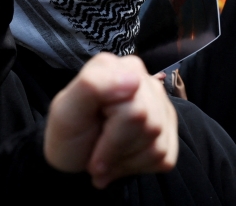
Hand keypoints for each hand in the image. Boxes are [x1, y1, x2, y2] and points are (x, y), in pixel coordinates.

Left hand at [44, 53, 178, 188]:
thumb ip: (93, 84)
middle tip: (97, 152)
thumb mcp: (66, 110)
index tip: (93, 141)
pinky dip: (137, 167)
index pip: (135, 110)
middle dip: (119, 149)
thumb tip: (134, 79)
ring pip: (158, 146)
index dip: (113, 136)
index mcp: (123, 68)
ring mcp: (161, 106)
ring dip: (126, 161)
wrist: (71, 159)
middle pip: (150, 127)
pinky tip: (121, 158)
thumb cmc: (68, 134)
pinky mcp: (169, 130)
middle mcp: (147, 82)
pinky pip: (165, 158)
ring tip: (106, 156)